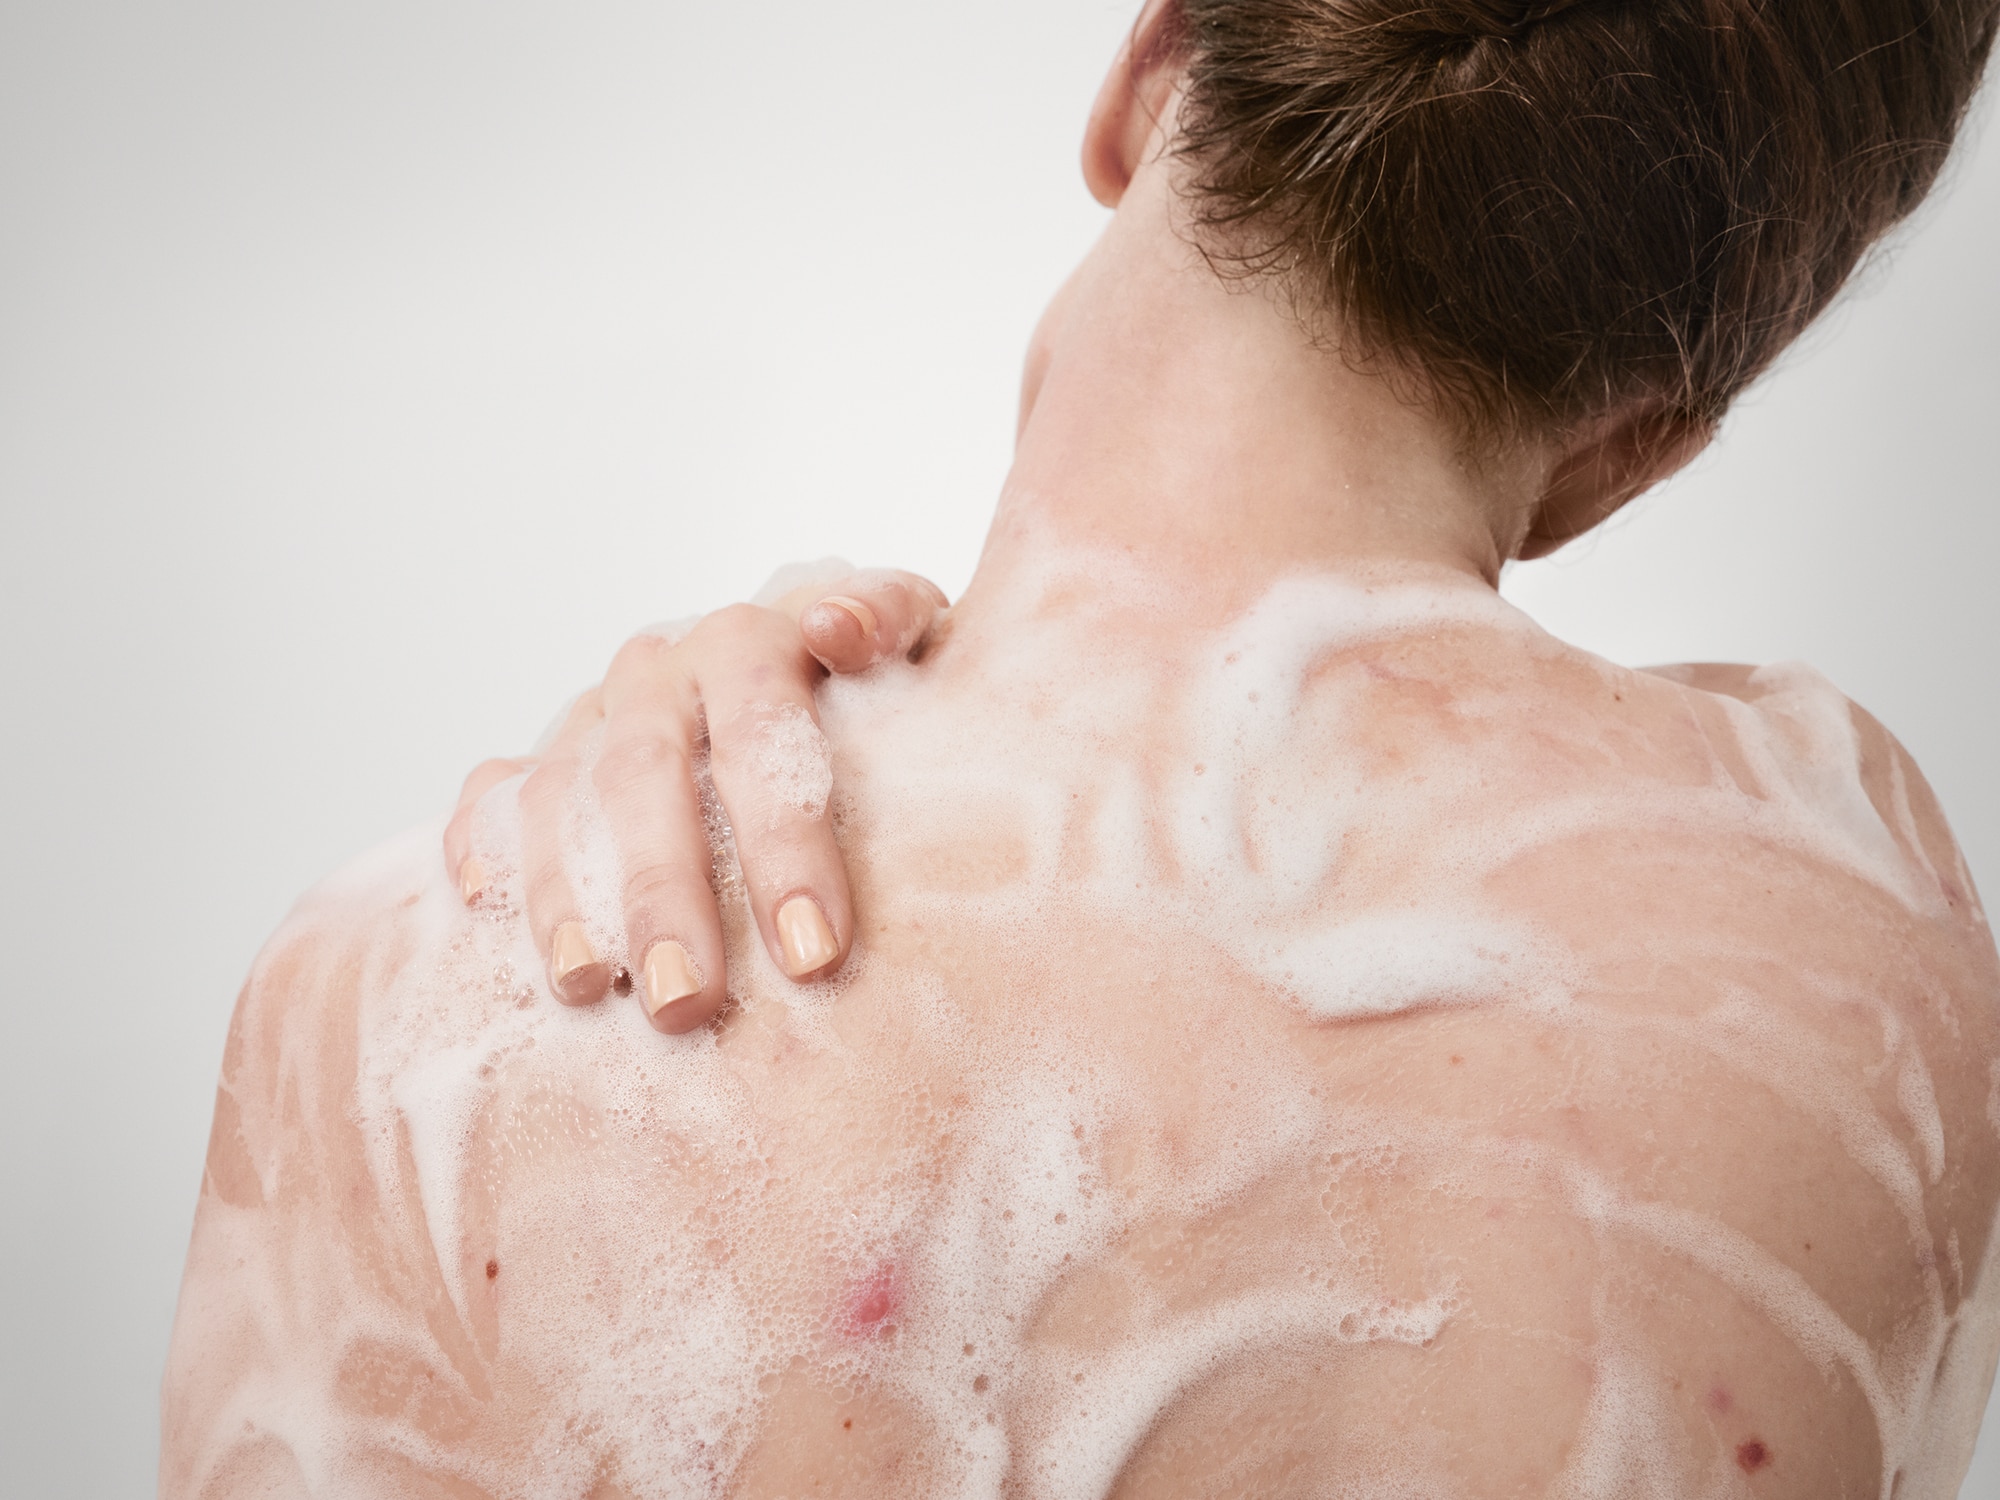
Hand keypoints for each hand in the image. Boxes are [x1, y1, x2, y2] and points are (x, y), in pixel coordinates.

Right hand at [442, 567, 947, 1032]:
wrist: (834, 684)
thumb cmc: (885, 691)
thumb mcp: (914, 642)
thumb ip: (890, 618)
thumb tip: (838, 629)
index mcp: (754, 638)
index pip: (760, 719)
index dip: (783, 835)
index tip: (815, 953)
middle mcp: (665, 669)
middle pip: (646, 769)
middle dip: (664, 891)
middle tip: (688, 1002)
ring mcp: (597, 714)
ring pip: (560, 792)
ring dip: (566, 893)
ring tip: (588, 988)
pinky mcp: (545, 758)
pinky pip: (492, 793)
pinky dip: (483, 845)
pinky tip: (487, 910)